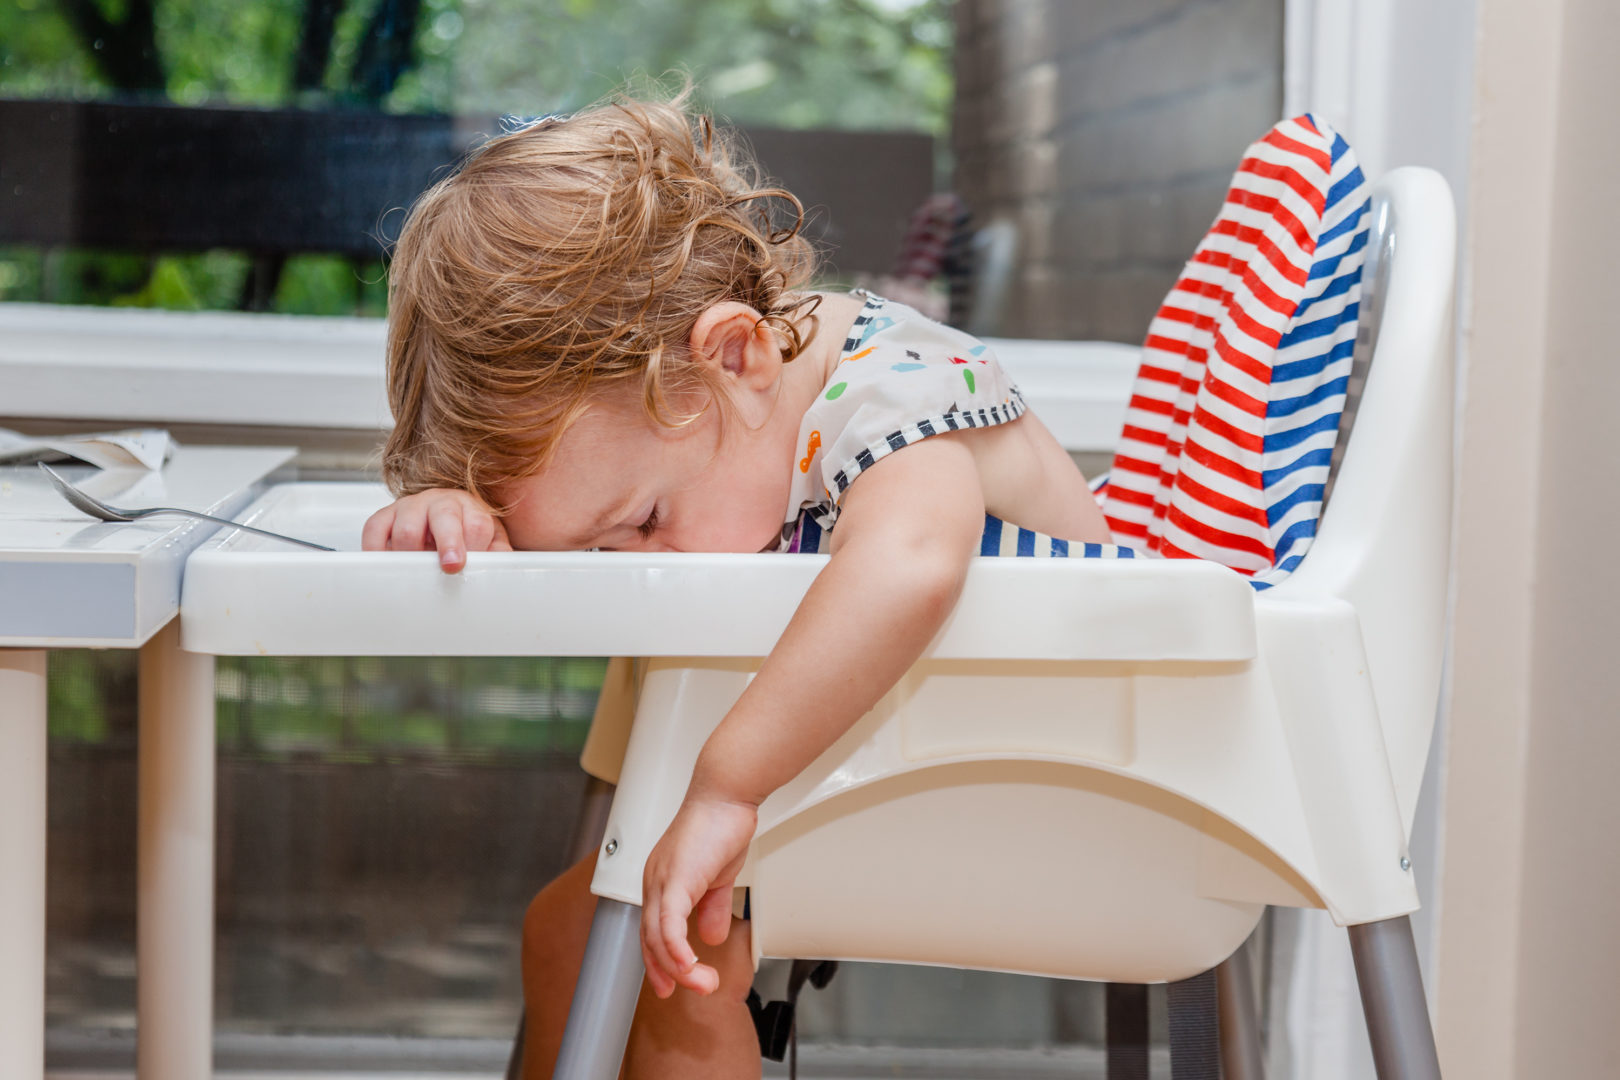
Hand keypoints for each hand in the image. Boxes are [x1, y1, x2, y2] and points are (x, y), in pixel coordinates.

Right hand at [360, 488, 512, 572]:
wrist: (442, 520)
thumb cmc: (466, 533)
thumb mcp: (490, 541)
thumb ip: (497, 554)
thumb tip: (501, 566)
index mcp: (469, 507)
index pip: (476, 522)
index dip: (474, 543)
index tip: (470, 562)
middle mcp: (439, 502)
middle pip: (443, 517)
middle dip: (448, 542)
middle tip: (450, 566)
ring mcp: (411, 507)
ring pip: (406, 528)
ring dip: (413, 555)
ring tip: (419, 573)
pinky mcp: (385, 516)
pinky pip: (374, 529)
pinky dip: (376, 550)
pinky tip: (387, 565)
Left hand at [640, 794, 757, 997]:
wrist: (726, 795)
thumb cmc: (720, 825)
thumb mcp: (718, 876)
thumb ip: (712, 907)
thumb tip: (713, 936)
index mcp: (662, 883)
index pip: (651, 932)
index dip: (659, 961)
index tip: (672, 984)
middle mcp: (654, 883)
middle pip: (649, 940)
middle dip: (667, 973)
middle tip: (694, 989)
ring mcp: (661, 881)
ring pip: (658, 938)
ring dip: (680, 968)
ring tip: (704, 982)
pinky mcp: (675, 879)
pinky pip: (669, 924)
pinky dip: (677, 949)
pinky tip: (689, 966)